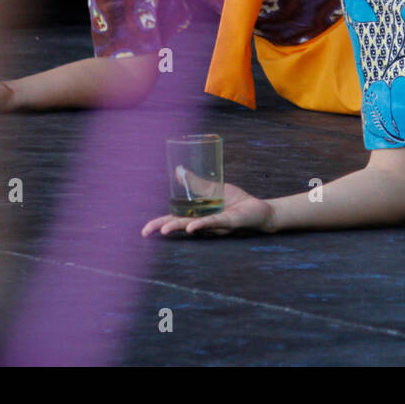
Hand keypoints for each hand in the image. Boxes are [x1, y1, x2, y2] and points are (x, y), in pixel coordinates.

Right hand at [141, 180, 275, 236]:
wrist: (260, 209)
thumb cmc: (236, 201)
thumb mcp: (213, 188)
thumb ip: (196, 183)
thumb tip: (177, 170)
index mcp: (198, 214)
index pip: (175, 219)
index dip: (159, 223)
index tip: (144, 230)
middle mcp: (204, 222)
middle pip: (180, 225)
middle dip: (163, 228)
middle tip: (146, 233)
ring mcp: (216, 224)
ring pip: (194, 225)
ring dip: (179, 227)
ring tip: (164, 230)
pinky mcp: (228, 222)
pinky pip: (213, 222)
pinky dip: (202, 224)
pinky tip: (191, 227)